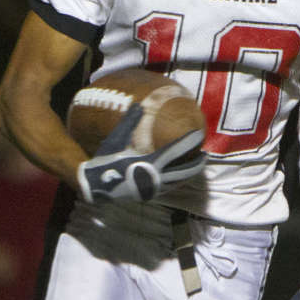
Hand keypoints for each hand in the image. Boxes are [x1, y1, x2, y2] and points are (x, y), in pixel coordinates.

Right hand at [77, 102, 204, 201]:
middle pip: (183, 171)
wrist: (95, 185)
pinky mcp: (148, 194)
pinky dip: (177, 181)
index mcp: (149, 162)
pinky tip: (178, 176)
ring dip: (188, 174)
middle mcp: (154, 177)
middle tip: (205, 155)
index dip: (189, 143)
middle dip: (196, 164)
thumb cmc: (104, 160)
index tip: (199, 136)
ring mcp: (152, 188)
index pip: (176, 151)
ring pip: (177, 182)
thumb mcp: (115, 139)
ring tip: (195, 166)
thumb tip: (138, 105)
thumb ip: (129, 122)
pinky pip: (168, 187)